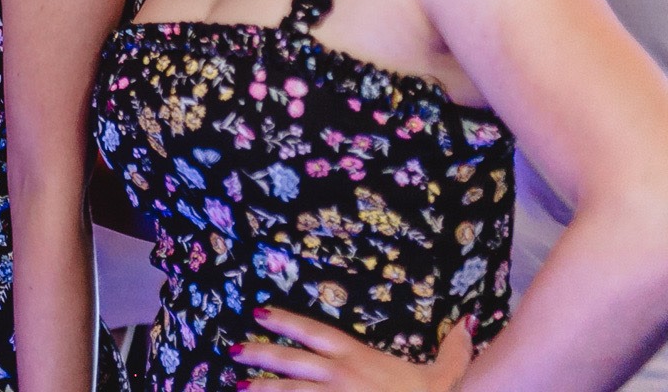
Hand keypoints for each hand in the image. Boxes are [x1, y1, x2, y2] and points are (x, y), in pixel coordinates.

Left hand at [234, 307, 473, 391]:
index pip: (314, 332)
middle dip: (260, 354)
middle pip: (291, 362)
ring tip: (237, 386)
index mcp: (360, 359)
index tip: (258, 313)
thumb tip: (466, 324)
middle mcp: (342, 377)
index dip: (285, 321)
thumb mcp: (446, 376)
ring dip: (262, 389)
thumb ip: (452, 351)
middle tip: (232, 350)